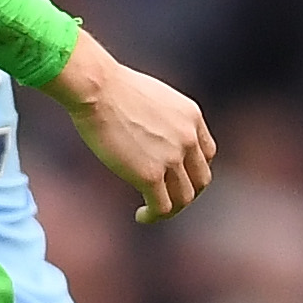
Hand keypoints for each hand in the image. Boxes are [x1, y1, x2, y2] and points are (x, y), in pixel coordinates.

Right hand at [48, 29, 216, 221]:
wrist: (96, 87)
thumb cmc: (112, 87)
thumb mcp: (152, 97)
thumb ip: (162, 118)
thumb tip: (152, 135)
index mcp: (191, 116)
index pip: (206, 153)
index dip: (193, 170)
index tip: (175, 176)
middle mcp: (188, 138)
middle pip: (201, 179)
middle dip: (186, 192)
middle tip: (166, 198)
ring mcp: (172, 157)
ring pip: (184, 198)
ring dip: (170, 209)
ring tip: (152, 211)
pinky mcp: (150, 174)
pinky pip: (162, 207)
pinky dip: (154, 215)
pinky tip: (141, 215)